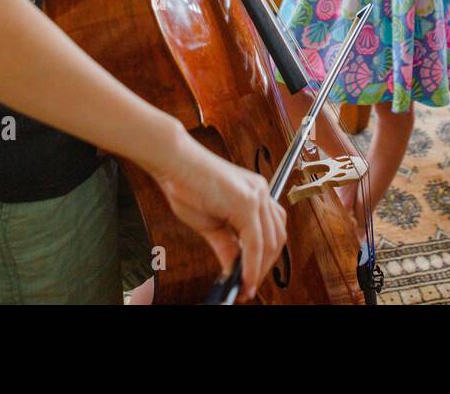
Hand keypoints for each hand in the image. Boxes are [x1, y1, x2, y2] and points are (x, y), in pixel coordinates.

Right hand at [151, 136, 286, 301]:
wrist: (172, 161)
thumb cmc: (186, 185)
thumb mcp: (210, 223)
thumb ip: (226, 245)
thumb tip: (234, 269)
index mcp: (255, 193)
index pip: (272, 231)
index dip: (265, 259)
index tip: (251, 279)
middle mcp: (261, 192)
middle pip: (276, 239)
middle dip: (265, 267)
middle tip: (248, 287)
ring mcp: (256, 195)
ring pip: (268, 243)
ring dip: (258, 270)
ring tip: (244, 287)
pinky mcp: (245, 202)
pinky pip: (254, 242)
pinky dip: (251, 265)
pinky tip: (243, 279)